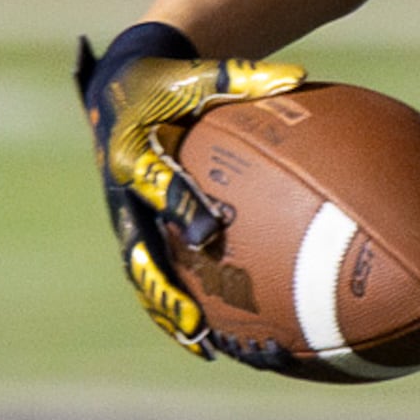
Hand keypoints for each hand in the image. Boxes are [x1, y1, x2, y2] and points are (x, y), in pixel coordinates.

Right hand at [78, 25, 305, 355]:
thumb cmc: (171, 81)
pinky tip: (207, 339)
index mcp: (134, 153)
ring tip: (200, 345)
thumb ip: (243, 78)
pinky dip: (172, 307)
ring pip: (142, 273)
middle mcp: (124, 194)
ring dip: (167, 311)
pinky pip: (151, 274)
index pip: (158, 185)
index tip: (208, 231)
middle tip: (196, 318)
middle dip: (166, 288)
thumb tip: (298, 77)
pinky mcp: (134, 231)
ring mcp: (126, 218)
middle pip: (141, 249)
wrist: (120, 87)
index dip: (181, 206)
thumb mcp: (199, 74)